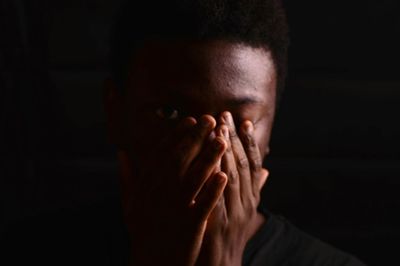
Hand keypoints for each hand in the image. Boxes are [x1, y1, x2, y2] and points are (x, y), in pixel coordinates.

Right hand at [118, 115, 227, 265]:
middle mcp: (159, 195)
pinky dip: (213, 190)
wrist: (153, 264)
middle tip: (210, 118)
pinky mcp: (189, 226)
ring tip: (222, 140)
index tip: (190, 120)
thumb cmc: (144, 231)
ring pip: (193, 178)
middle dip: (195, 138)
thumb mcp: (130, 204)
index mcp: (147, 187)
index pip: (162, 155)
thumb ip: (128, 178)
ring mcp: (174, 210)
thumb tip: (121, 153)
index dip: (177, 135)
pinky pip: (203, 205)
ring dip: (208, 158)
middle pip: (179, 160)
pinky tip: (224, 175)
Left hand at [196, 111, 268, 265]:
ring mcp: (233, 215)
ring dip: (225, 152)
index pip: (253, 166)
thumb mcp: (246, 212)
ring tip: (217, 130)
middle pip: (241, 165)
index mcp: (251, 199)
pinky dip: (214, 179)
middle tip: (224, 115)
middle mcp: (246, 204)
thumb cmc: (230, 235)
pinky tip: (210, 162)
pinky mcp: (217, 225)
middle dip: (233, 139)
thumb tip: (268, 169)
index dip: (249, 143)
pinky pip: (215, 197)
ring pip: (231, 177)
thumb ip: (255, 189)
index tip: (243, 122)